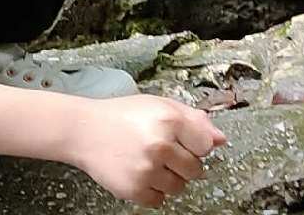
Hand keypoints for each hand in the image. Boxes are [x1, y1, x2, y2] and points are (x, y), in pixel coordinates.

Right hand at [67, 95, 226, 206]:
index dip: (194, 144)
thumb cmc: (121, 115)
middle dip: (182, 162)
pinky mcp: (136, 189)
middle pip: (196, 169)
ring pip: (179, 187)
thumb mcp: (157, 104)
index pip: (206, 145)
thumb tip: (220, 138)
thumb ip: (192, 118)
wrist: (83, 130)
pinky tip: (138, 171)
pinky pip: (160, 200)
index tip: (181, 140)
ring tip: (147, 160)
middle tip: (160, 150)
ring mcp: (148, 169)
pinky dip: (151, 189)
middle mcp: (160, 144)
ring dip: (168, 177)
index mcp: (168, 119)